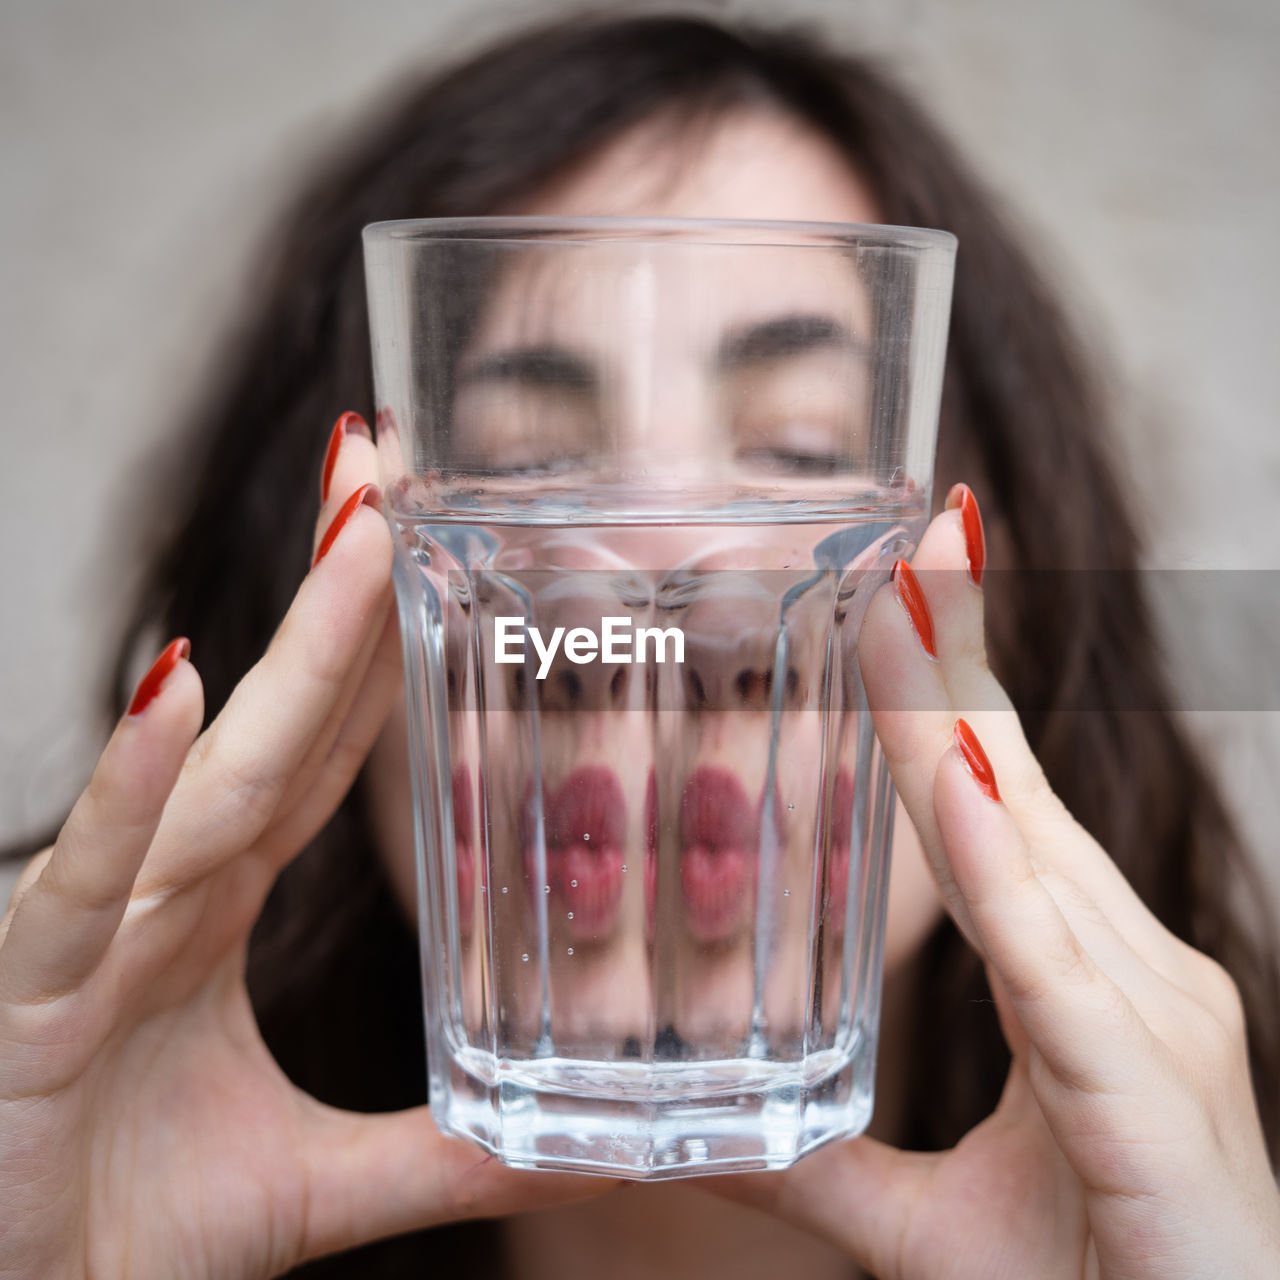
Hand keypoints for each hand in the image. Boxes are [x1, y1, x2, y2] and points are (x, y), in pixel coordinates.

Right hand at [0, 413, 609, 1279]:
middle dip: (342, 583)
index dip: (376, 645)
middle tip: (398, 456)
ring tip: (358, 525)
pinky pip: (85, 877)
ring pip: (216, 769)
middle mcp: (169, 889)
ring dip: (287, 645)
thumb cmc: (117, 1231)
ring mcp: (97, 929)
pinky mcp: (26, 995)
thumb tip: (574, 1145)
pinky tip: (169, 687)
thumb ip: (442, 1153)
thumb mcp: (318, 1186)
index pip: (324, 748)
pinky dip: (128, 787)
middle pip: (283, 714)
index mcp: (220, 904)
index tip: (425, 541)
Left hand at [711, 485, 1279, 1277]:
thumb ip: (816, 1165)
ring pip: (1031, 846)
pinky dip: (1002, 871)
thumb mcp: (923, 1229)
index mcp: (1078, 975)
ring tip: (903, 603)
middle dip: (960, 656)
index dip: (951, 699)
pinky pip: (1053, 965)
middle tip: (913, 531)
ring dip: (961, 720)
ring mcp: (1147, 1017)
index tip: (904, 594)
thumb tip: (700, 1138)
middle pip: (1016, 786)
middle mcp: (1124, 967)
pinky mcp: (1147, 1094)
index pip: (1001, 805)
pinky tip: (955, 782)